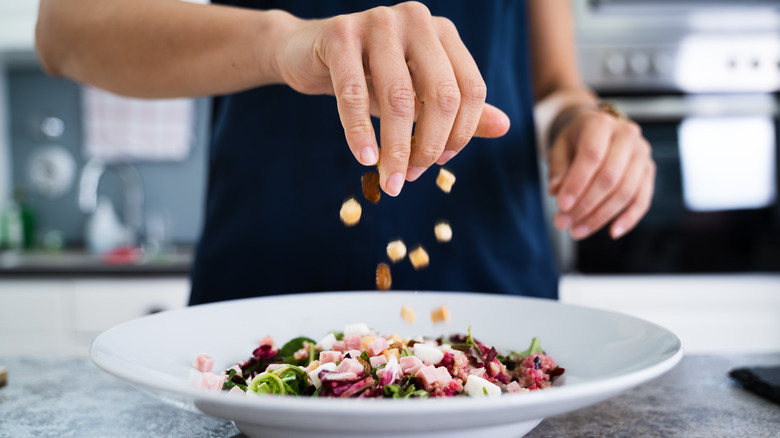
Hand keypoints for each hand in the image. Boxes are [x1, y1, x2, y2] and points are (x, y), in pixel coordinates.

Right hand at [274, 2, 509, 195]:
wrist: (307, 54)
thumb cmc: (370, 77)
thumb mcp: (416, 96)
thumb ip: (458, 111)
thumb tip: (505, 127)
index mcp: (443, 33)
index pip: (470, 90)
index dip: (460, 134)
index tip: (439, 164)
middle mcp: (417, 20)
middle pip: (442, 95)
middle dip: (429, 145)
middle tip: (411, 178)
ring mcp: (378, 22)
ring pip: (399, 97)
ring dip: (396, 148)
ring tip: (390, 180)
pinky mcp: (340, 34)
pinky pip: (353, 93)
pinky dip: (359, 132)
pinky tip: (365, 158)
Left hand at [547, 108, 655, 239]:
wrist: (598, 130)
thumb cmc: (576, 140)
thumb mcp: (560, 147)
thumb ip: (558, 169)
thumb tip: (557, 191)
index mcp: (601, 124)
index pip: (592, 156)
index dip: (577, 183)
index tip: (561, 206)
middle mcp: (627, 136)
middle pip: (610, 177)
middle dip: (585, 205)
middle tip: (563, 223)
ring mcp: (642, 154)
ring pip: (625, 191)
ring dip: (601, 216)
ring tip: (577, 231)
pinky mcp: (649, 171)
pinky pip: (642, 199)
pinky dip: (629, 219)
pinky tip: (612, 232)